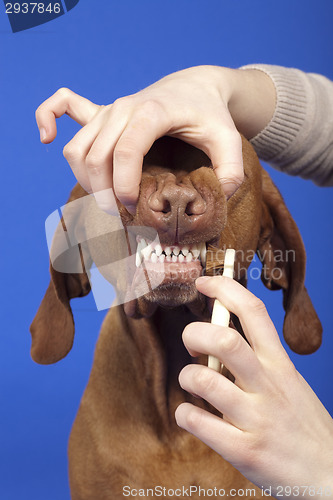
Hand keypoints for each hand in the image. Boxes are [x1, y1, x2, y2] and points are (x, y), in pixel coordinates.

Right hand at [35, 66, 274, 212]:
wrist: (195, 87)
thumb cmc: (210, 115)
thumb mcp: (230, 141)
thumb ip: (230, 171)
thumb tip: (216, 200)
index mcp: (152, 112)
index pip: (125, 152)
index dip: (125, 186)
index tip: (135, 208)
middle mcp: (123, 108)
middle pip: (95, 156)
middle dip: (104, 193)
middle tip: (123, 215)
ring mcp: (109, 109)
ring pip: (77, 148)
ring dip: (85, 179)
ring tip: (106, 199)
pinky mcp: (101, 112)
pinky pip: (63, 107)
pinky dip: (47, 118)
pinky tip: (46, 137)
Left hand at [175, 276, 332, 496]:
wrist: (330, 476)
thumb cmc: (300, 423)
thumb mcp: (288, 382)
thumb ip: (256, 360)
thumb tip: (214, 337)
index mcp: (280, 364)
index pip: (253, 311)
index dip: (224, 289)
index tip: (203, 282)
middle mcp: (268, 385)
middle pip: (223, 340)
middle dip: (195, 334)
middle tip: (192, 345)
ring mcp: (256, 418)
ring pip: (204, 380)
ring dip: (187, 375)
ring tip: (193, 383)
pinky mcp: (244, 450)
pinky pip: (197, 421)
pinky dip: (185, 413)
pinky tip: (193, 415)